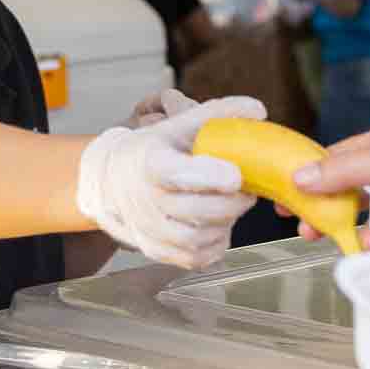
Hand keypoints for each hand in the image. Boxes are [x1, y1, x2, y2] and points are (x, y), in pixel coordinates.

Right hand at [76, 94, 267, 267]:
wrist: (111, 180)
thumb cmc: (152, 150)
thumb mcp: (178, 125)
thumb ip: (218, 115)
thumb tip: (258, 110)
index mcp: (152, 163)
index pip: (178, 174)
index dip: (210, 176)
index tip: (235, 175)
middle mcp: (147, 200)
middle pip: (199, 210)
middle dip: (233, 201)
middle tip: (245, 188)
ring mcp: (150, 230)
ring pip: (200, 238)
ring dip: (226, 222)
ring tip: (230, 203)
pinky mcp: (157, 251)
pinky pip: (197, 258)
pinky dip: (216, 243)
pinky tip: (218, 223)